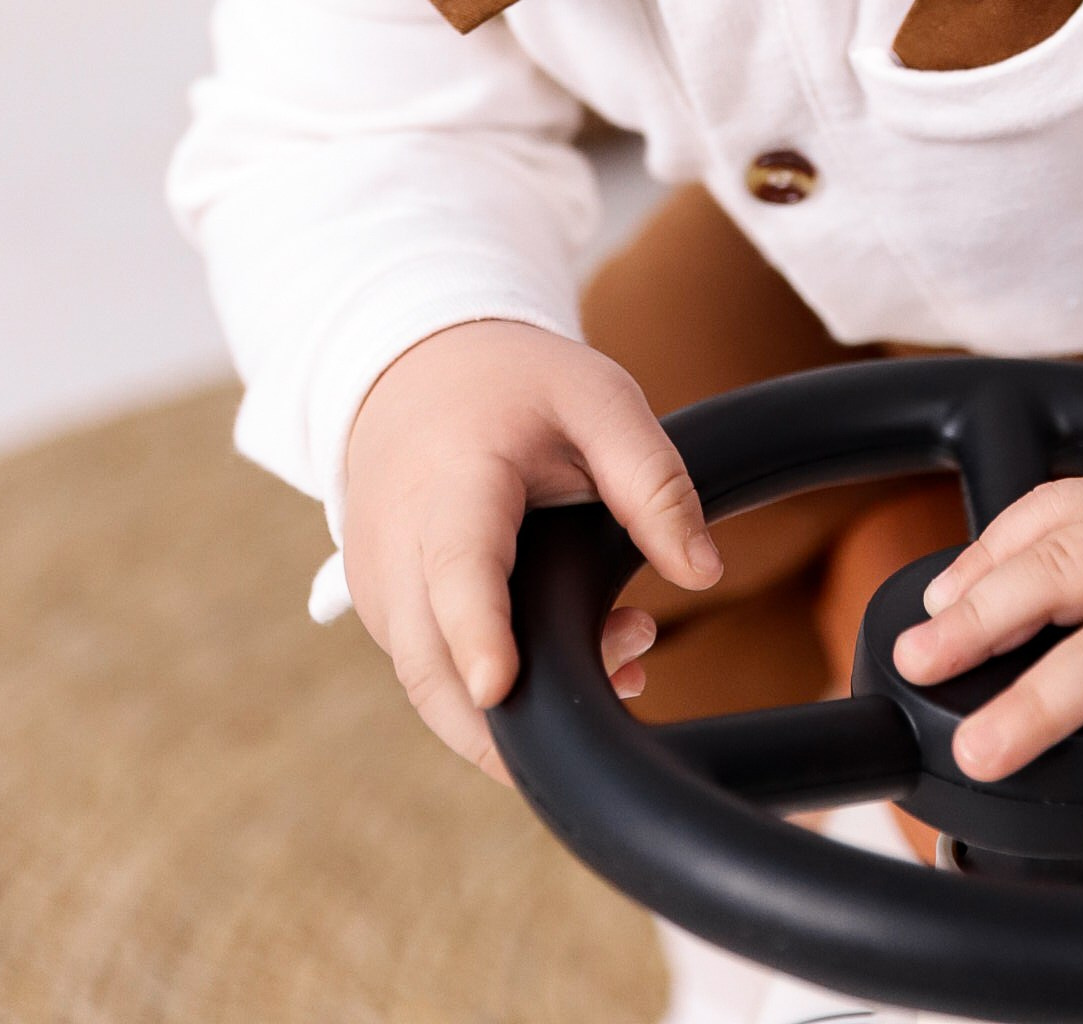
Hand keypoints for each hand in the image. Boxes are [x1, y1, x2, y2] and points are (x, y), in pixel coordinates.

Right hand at [343, 318, 721, 782]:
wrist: (418, 368)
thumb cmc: (515, 387)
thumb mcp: (599, 400)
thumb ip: (653, 481)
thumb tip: (705, 574)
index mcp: (452, 478)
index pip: (456, 567)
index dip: (476, 632)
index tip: (498, 687)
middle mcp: (395, 544)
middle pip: (431, 662)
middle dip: (517, 715)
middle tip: (631, 665)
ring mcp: (377, 588)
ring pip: (430, 687)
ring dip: (519, 708)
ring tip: (629, 642)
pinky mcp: (381, 614)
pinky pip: (429, 677)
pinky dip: (496, 694)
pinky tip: (578, 652)